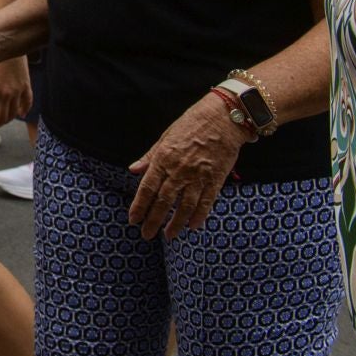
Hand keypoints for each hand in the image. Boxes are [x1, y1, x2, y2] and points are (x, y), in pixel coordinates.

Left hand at [0, 56, 31, 130]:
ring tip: (0, 122)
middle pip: (0, 118)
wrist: (4, 42)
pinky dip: (24, 111)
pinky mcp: (26, 86)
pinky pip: (27, 103)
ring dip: (6, 120)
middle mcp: (4, 94)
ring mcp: (17, 91)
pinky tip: (20, 114)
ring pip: (13, 114)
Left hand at [127, 94, 251, 238]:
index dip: (139, 206)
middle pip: (163, 201)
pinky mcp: (216, 180)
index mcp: (163, 159)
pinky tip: (193, 227)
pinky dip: (199, 216)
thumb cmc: (191, 125)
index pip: (147, 188)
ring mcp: (198, 177)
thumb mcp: (164, 137)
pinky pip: (206, 203)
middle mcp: (179, 171)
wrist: (222, 119)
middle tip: (146, 235)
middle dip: (153, 221)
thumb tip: (133, 170)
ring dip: (175, 224)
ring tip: (168, 236)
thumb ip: (149, 157)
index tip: (133, 220)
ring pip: (184, 207)